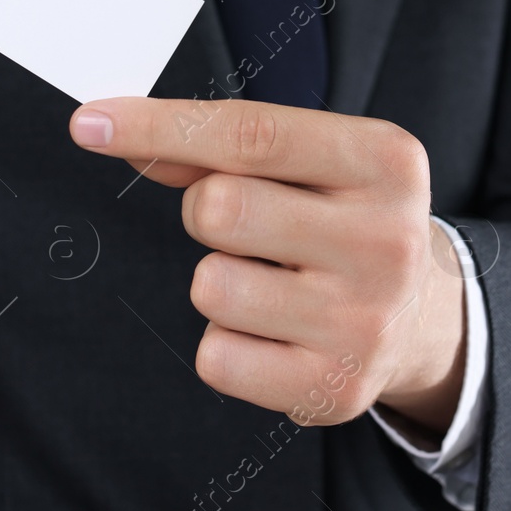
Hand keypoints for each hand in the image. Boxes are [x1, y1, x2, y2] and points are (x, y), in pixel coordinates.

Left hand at [68, 97, 466, 433]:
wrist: (420, 316)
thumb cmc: (343, 219)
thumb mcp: (310, 162)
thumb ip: (219, 147)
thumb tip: (121, 135)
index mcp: (386, 162)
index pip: (251, 134)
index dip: (159, 124)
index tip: (90, 123)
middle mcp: (387, 240)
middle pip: (220, 208)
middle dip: (206, 211)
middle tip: (248, 227)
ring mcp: (366, 320)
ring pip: (211, 286)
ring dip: (218, 281)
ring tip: (271, 282)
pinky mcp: (336, 388)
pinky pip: (217, 357)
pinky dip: (226, 342)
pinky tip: (272, 331)